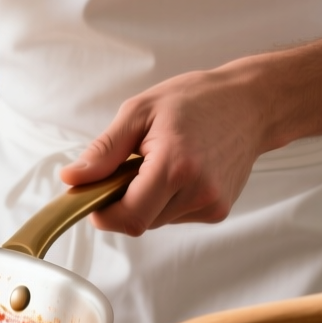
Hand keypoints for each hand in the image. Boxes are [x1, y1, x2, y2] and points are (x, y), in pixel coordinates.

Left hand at [57, 69, 272, 235]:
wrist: (250, 104)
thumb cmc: (196, 100)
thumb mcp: (139, 112)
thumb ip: (103, 151)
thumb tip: (71, 179)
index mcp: (175, 166)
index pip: (128, 217)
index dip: (103, 213)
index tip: (93, 194)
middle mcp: (198, 192)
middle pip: (140, 222)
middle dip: (123, 202)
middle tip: (128, 166)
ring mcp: (212, 205)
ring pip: (157, 220)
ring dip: (146, 200)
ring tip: (159, 162)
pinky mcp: (219, 210)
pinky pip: (176, 216)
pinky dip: (167, 200)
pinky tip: (179, 171)